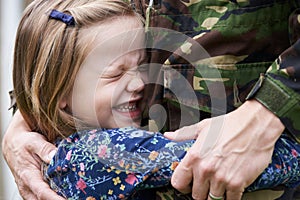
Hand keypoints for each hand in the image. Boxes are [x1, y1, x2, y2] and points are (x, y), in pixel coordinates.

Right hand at [2, 110, 64, 199]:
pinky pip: (42, 197)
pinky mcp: (33, 189)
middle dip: (58, 199)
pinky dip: (53, 196)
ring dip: (56, 198)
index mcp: (28, 176)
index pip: (42, 192)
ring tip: (73, 195)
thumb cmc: (23, 143)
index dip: (55, 199)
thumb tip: (55, 156)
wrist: (13, 145)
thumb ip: (45, 149)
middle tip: (75, 197)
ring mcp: (29, 190)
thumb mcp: (34, 142)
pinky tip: (65, 192)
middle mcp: (27, 187)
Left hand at [164, 100, 284, 199]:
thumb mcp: (202, 127)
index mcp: (194, 157)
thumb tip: (168, 136)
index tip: (188, 184)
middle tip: (207, 184)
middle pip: (196, 195)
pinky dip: (230, 197)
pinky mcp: (238, 183)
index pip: (178, 183)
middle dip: (200, 191)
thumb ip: (183, 134)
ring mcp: (221, 178)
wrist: (255, 125)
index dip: (182, 185)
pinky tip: (231, 188)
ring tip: (219, 185)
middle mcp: (206, 170)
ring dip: (215, 195)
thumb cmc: (229, 125)